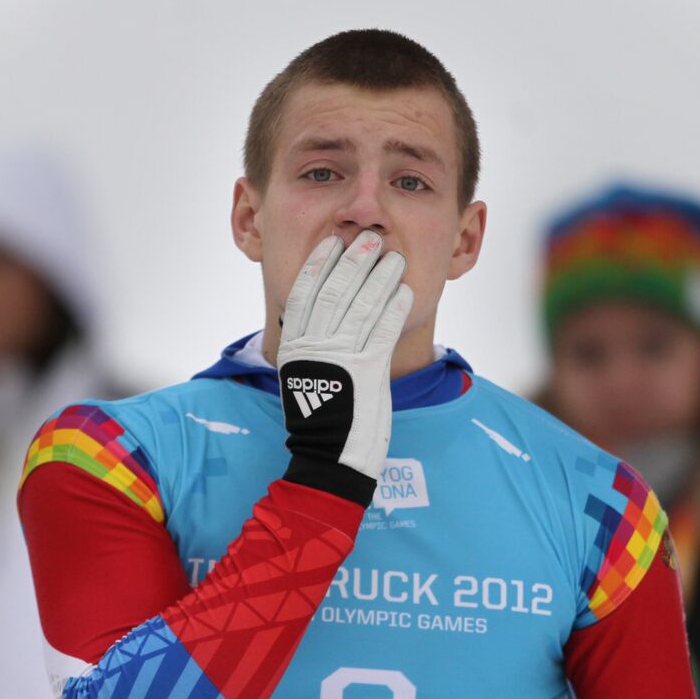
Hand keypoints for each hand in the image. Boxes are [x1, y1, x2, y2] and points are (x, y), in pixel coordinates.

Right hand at [277, 230, 412, 504]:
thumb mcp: (306, 378)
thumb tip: (326, 319)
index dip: (319, 265)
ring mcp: (339, 358)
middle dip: (353, 261)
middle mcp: (314, 348)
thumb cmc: (324, 422)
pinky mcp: (366, 371)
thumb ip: (315, 348)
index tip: (332, 242)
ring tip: (393, 258)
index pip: (304, 294)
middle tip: (368, 239)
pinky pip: (381, 330)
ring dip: (380, 278)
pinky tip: (403, 292)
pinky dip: (393, 308)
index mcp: (296, 347)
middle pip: (334, 292)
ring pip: (361, 305)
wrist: (330, 458)